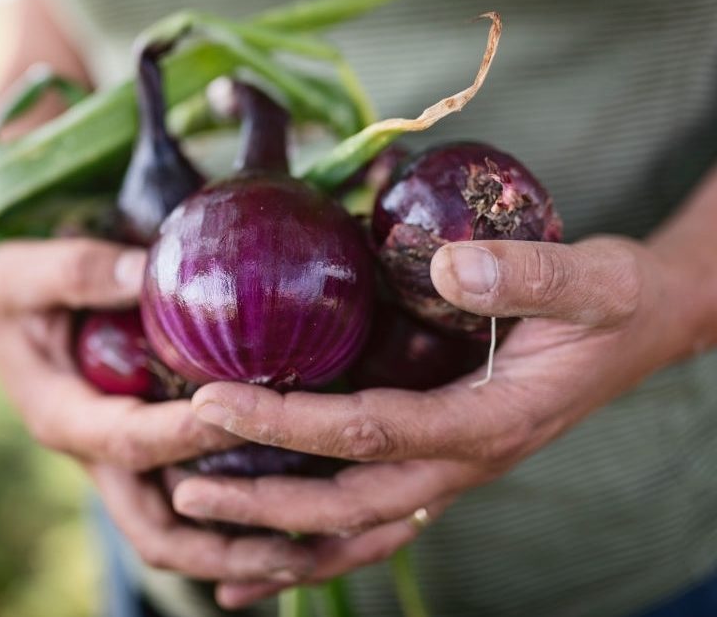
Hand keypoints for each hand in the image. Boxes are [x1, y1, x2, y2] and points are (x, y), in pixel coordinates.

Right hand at [0, 238, 314, 582]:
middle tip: (291, 544)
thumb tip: (148, 274)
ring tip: (305, 555)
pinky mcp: (146, 455)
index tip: (246, 415)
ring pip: (178, 531)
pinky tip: (292, 518)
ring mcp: (123, 464)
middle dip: (219, 546)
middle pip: (155, 528)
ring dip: (235, 552)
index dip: (187, 434)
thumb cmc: (12, 292)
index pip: (132, 441)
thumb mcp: (21, 272)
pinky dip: (235, 518)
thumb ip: (77, 271)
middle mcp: (96, 456)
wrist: (4, 315)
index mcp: (63, 418)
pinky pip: (191, 502)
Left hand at [171, 236, 697, 606]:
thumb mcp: (591, 277)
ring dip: (278, 536)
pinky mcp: (437, 462)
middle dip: (263, 501)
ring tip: (201, 529)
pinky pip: (370, 518)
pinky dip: (313, 542)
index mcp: (488, 422)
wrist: (641, 329)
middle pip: (350, 503)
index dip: (289, 425)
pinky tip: (259, 556)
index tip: (212, 402)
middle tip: (181, 485)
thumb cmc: (615, 301)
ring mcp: (449, 472)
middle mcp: (462, 463)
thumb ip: (529, 274)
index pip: (371, 433)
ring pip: (356, 528)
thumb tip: (448, 267)